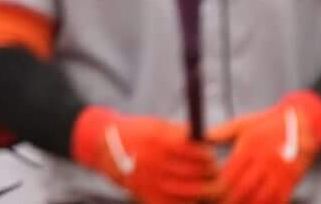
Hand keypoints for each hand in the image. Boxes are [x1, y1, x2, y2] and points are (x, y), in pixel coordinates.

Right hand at [69, 107, 219, 203]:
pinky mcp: (150, 197)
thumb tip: (210, 141)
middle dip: (211, 172)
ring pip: (194, 191)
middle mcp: (156, 161)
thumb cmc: (137, 135)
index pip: (198, 152)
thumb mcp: (156, 125)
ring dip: (205, 188)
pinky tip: (191, 194)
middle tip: (214, 169)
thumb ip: (182, 133)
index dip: (208, 155)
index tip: (210, 155)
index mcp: (159, 140)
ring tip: (205, 182)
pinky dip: (190, 201)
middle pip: (199, 173)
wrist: (107, 151)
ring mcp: (153, 182)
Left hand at [208, 92, 320, 203]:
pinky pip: (280, 200)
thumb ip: (221, 132)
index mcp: (250, 146)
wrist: (301, 123)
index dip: (218, 187)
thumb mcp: (243, 124)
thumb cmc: (266, 125)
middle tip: (218, 203)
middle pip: (244, 188)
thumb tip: (201, 137)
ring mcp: (280, 172)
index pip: (230, 173)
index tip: (208, 193)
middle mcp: (265, 160)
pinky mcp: (292, 180)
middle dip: (229, 200)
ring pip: (261, 198)